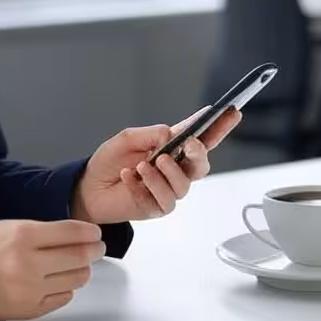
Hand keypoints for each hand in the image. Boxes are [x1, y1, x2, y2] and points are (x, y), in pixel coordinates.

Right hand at [0, 219, 105, 320]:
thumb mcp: (12, 227)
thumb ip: (45, 230)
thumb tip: (80, 235)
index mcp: (23, 236)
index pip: (72, 233)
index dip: (90, 233)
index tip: (96, 234)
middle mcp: (27, 264)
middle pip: (79, 257)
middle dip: (95, 251)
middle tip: (97, 249)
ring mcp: (29, 290)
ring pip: (76, 280)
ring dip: (83, 270)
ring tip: (78, 265)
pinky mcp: (29, 310)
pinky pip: (64, 298)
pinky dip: (66, 288)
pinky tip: (59, 281)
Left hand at [71, 107, 241, 223]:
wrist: (88, 187)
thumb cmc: (109, 161)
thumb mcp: (128, 138)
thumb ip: (152, 134)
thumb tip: (171, 135)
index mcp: (171, 149)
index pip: (202, 138)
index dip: (219, 127)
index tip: (232, 112)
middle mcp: (174, 170)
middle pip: (202, 166)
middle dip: (199, 154)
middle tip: (189, 146)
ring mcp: (166, 191)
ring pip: (182, 186)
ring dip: (164, 174)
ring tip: (143, 165)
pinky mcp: (155, 208)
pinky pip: (159, 201)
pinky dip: (141, 186)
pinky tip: (127, 177)